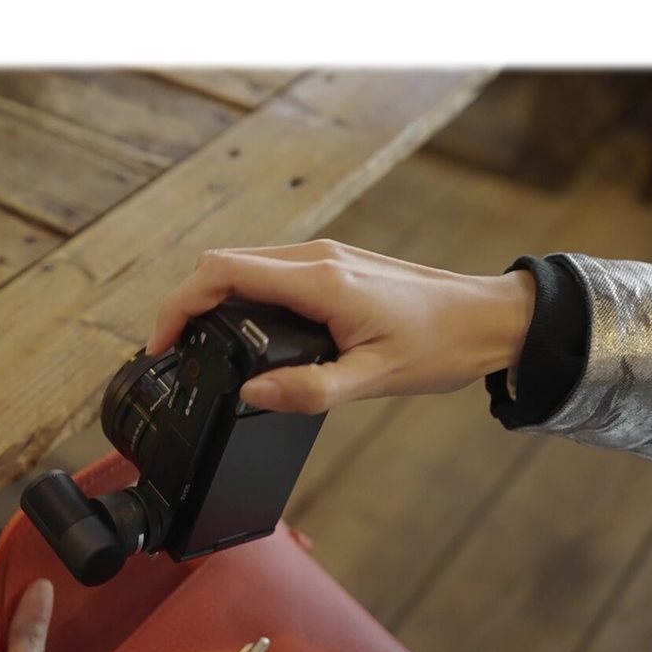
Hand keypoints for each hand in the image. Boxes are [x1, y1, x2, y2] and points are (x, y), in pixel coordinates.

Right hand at [147, 240, 535, 413]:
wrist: (490, 319)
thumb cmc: (441, 345)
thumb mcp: (373, 380)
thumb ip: (309, 391)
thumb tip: (251, 394)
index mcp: (319, 280)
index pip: (222, 273)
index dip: (178, 305)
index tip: (162, 344)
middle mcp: (315, 257)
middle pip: (222, 263)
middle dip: (185, 303)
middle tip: (172, 351)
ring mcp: (324, 257)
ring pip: (244, 264)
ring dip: (211, 298)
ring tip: (198, 345)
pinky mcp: (332, 266)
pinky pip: (268, 271)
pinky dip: (240, 296)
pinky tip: (242, 331)